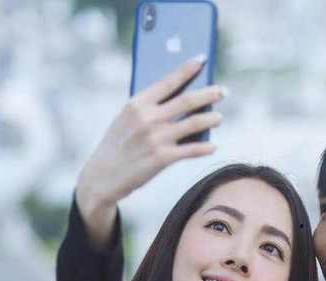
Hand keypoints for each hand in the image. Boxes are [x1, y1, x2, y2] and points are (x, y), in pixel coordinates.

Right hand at [76, 57, 225, 246]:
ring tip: (219, 117)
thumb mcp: (127, 120)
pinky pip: (191, 150)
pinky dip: (205, 147)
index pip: (167, 81)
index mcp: (137, 103)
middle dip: (209, 94)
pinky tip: (212, 146)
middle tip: (223, 91)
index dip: (187, 69)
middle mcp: (147, 118)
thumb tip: (183, 101)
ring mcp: (156, 138)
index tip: (202, 60)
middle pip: (187, 101)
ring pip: (194, 123)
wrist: (102, 176)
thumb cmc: (119, 145)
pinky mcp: (162, 158)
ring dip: (211, 119)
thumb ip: (149, 108)